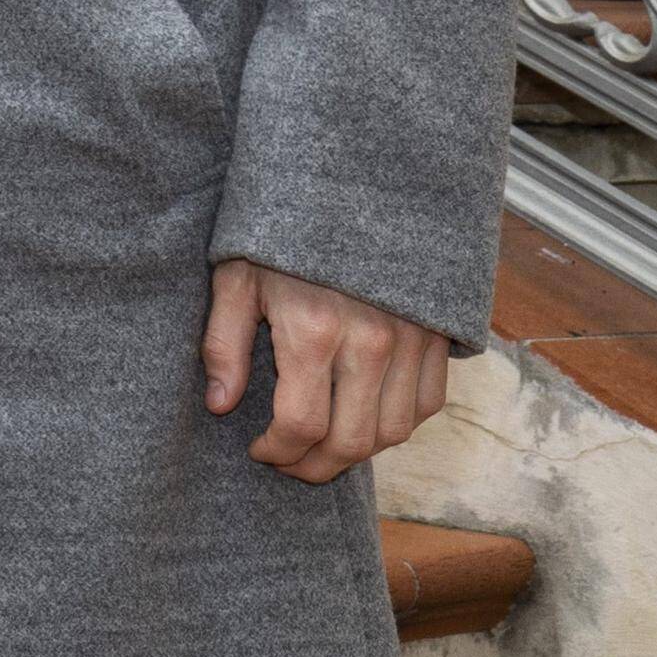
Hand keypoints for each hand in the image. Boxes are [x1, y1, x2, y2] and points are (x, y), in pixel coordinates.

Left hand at [206, 259, 451, 482]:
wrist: (351, 189)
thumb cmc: (282, 235)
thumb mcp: (235, 279)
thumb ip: (223, 345)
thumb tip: (219, 405)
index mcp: (314, 330)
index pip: (302, 424)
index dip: (278, 451)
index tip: (259, 451)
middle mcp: (370, 343)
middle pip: (351, 441)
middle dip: (315, 466)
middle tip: (288, 463)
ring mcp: (411, 342)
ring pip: (394, 432)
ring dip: (357, 453)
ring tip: (322, 448)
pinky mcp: (436, 337)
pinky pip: (426, 403)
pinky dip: (397, 425)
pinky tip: (363, 419)